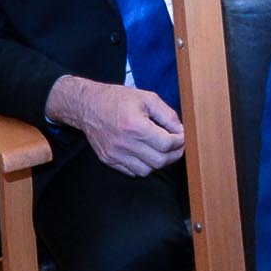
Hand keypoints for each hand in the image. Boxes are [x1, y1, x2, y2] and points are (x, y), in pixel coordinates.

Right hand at [47, 76, 182, 173]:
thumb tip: (181, 130)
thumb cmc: (118, 99)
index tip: (182, 137)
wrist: (88, 105)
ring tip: (161, 150)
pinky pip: (132, 172)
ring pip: (146, 171)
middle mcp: (124, 143)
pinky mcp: (108, 160)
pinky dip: (143, 166)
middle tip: (177, 146)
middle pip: (159, 161)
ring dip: (158, 162)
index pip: (166, 144)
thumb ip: (167, 115)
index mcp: (135, 126)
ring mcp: (115, 154)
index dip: (180, 142)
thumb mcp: (147, 98)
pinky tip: (145, 153)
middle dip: (174, 154)